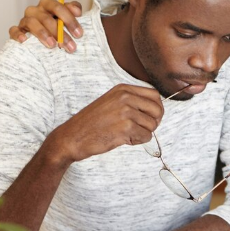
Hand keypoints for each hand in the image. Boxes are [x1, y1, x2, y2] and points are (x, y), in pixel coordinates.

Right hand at [9, 0, 84, 52]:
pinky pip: (14, 30)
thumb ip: (73, 10)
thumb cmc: (58, 26)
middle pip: (45, 17)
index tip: (79, 34)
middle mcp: (35, 10)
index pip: (57, 7)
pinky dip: (18, 34)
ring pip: (31, 22)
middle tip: (70, 46)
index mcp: (48, 5)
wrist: (44, 38)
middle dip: (59, 32)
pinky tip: (25, 40)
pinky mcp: (17, 30)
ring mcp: (25, 20)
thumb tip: (77, 11)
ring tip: (52, 45)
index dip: (69, 19)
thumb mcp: (67, 18)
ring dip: (42, 34)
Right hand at [47, 84, 162, 165]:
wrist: (72, 137)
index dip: (157, 108)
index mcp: (123, 89)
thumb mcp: (111, 102)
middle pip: (158, 109)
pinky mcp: (126, 127)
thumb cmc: (92, 123)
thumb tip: (157, 108)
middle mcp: (125, 97)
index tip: (150, 117)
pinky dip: (138, 141)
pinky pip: (146, 136)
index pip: (154, 95)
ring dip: (143, 133)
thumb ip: (131, 101)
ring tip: (126, 134)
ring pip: (153, 125)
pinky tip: (123, 139)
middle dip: (154, 122)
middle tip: (141, 129)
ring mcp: (126, 111)